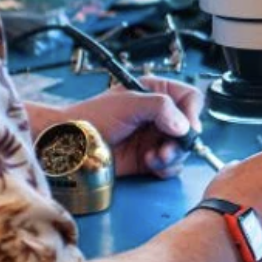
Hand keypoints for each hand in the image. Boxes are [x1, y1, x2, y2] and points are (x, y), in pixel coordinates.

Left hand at [58, 77, 203, 177]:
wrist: (69, 147)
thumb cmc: (89, 118)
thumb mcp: (128, 103)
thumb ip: (160, 107)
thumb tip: (183, 125)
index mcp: (156, 93)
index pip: (190, 99)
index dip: (192, 113)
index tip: (186, 128)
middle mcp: (159, 116)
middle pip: (190, 128)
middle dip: (181, 141)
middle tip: (167, 148)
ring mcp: (154, 138)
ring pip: (182, 149)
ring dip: (172, 156)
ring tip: (155, 157)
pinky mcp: (149, 159)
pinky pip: (171, 166)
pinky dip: (165, 168)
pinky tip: (149, 164)